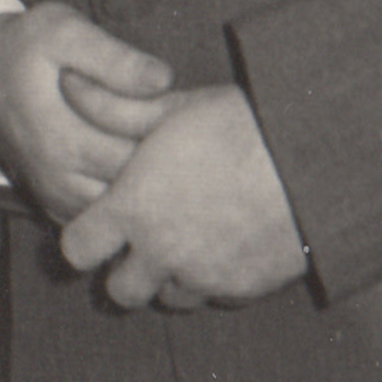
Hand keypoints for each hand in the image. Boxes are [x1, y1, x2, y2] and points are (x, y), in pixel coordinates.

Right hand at [0, 2, 174, 220]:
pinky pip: (99, 215)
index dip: (169, 137)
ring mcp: (55, 195)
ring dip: (142, 184)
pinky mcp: (54, 202)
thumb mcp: (63, 32)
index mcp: (63, 140)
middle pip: (133, 189)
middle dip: (162, 163)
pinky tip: (133, 165)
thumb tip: (164, 80)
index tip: (183, 111)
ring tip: (160, 148)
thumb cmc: (25, 47)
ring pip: (118, 209)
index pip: (138, 158)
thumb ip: (112, 58)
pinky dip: (120, 197)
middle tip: (181, 131)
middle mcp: (58, 179)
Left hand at [58, 84, 308, 307]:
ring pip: (170, 298)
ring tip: (191, 236)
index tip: (100, 221)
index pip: (77, 251)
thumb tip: (66, 83)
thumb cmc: (239, 124)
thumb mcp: (171, 107)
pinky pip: (214, 297)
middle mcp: (163, 253)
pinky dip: (213, 279)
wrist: (315, 159)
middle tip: (144, 239)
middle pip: (120, 292)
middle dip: (125, 271)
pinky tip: (228, 241)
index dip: (84, 238)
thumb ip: (113, 107)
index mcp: (135, 209)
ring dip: (171, 276)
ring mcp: (205, 278)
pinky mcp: (243, 290)